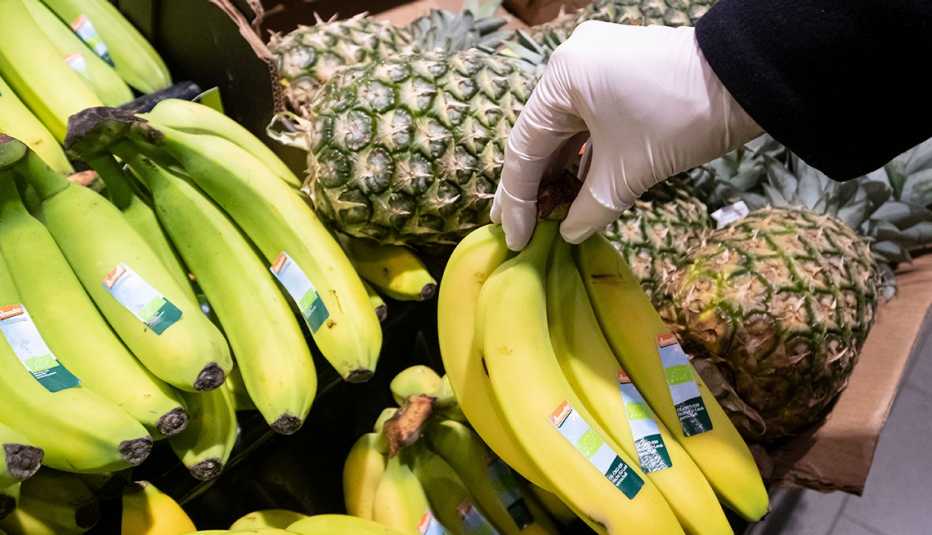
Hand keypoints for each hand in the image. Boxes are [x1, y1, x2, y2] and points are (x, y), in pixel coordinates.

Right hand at [490, 21, 762, 249]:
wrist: (749, 78)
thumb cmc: (682, 119)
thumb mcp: (630, 171)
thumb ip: (590, 207)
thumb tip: (568, 234)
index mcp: (560, 79)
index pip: (524, 149)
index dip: (516, 200)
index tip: (514, 238)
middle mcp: (568, 64)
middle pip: (539, 136)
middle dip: (531, 186)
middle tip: (516, 228)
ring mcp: (594, 63)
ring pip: (563, 128)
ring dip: (558, 172)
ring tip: (545, 213)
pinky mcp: (618, 71)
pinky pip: (586, 118)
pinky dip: (581, 153)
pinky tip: (575, 186)